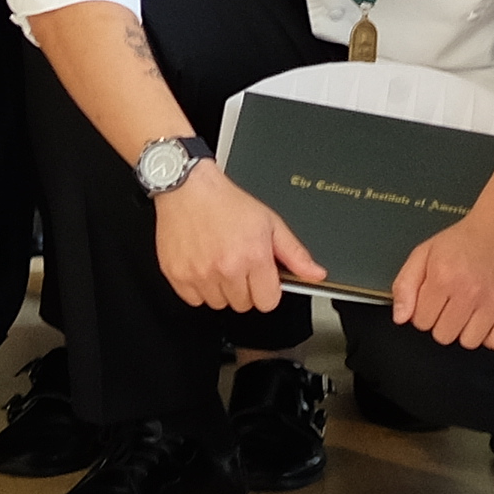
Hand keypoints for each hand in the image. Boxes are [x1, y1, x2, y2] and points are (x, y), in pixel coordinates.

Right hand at [149, 169, 315, 313]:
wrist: (187, 188)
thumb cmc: (226, 203)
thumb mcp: (269, 222)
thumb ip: (294, 253)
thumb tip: (315, 274)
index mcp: (253, 257)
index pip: (268, 302)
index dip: (266, 289)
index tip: (260, 277)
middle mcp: (227, 268)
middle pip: (243, 305)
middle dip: (243, 288)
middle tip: (237, 263)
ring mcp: (200, 274)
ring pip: (218, 304)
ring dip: (220, 289)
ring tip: (217, 262)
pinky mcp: (178, 275)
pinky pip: (194, 300)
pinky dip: (198, 288)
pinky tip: (201, 266)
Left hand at [390, 195, 493, 350]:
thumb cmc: (466, 239)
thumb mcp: (424, 252)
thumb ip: (405, 284)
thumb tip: (400, 317)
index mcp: (443, 277)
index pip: (422, 321)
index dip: (424, 313)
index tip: (434, 302)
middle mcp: (469, 291)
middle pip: (444, 335)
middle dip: (443, 322)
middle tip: (453, 304)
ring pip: (469, 342)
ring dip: (467, 331)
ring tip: (471, 310)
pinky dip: (492, 337)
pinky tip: (487, 321)